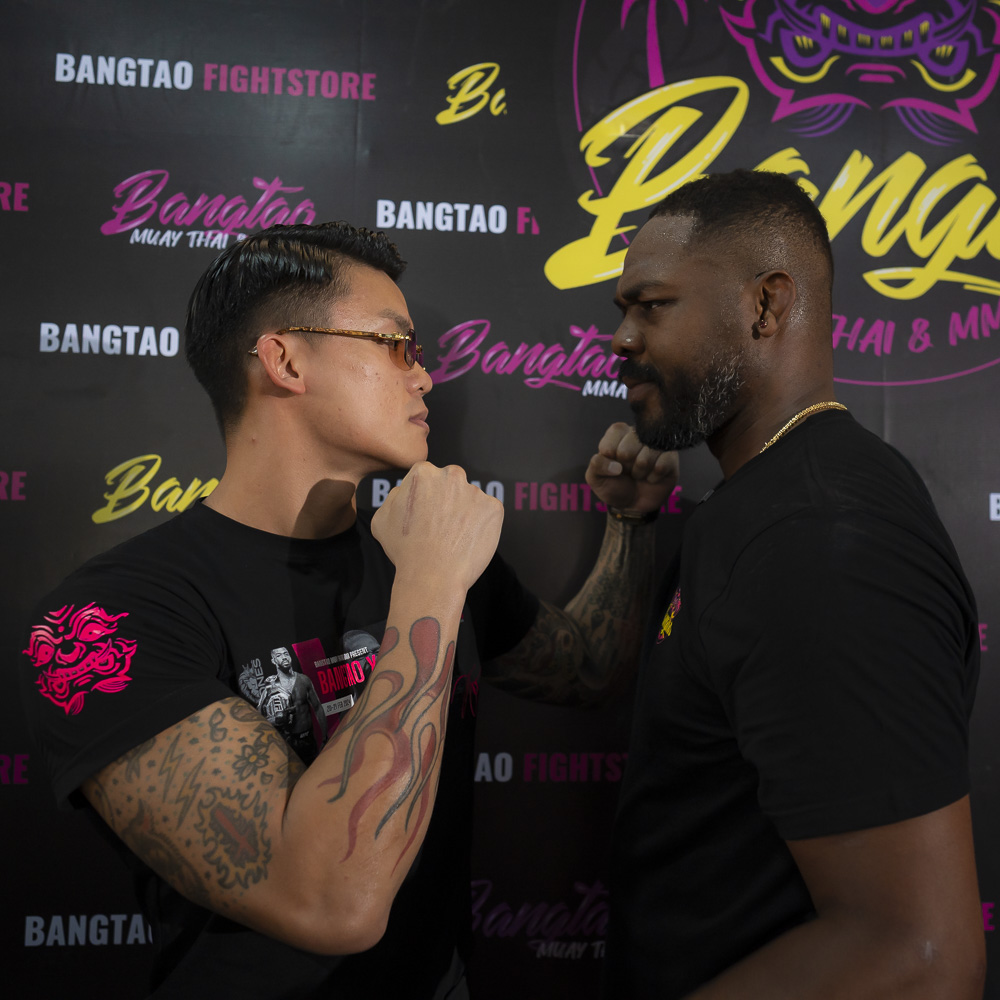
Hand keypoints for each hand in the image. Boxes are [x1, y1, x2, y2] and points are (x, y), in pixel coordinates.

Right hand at [371, 462, 503, 591]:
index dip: (427, 497)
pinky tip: (469, 540)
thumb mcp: (382, 518)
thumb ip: (395, 496)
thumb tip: (404, 491)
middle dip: (448, 500)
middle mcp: (451, 475)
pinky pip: (488, 513)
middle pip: (451, 483)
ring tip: (455, 537)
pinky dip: (482, 524)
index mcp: (423, 473)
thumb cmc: (405, 550)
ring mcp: (475, 491)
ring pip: (471, 498)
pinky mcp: (494, 508)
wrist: (432, 575)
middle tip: (441, 526)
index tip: (426, 515)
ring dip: (466, 512)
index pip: (428, 477)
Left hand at [585, 422, 678, 513]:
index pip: (614, 434)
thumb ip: (597, 465)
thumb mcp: (596, 478)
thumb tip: (615, 466)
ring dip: (639, 473)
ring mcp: (657, 444)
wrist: (632, 504)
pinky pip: (662, 465)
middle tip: (628, 471)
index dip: (611, 454)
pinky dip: (653, 477)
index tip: (613, 463)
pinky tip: (651, 478)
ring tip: (639, 474)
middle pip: (629, 448)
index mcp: (618, 433)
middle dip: (626, 466)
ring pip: (646, 457)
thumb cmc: (614, 486)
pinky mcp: (671, 457)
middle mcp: (638, 434)